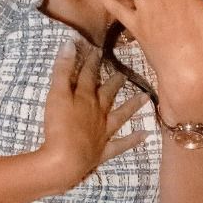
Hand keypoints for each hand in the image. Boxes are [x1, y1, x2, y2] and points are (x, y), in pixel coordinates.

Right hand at [39, 41, 147, 192]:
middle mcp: (98, 112)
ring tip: (145, 97)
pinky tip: (145, 135)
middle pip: (107, 93)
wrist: (66, 159)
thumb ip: (62, 70)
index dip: (91, 62)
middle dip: (114, 82)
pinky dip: (133, 140)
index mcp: (85, 98)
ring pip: (121, 115)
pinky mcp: (103, 150)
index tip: (97, 50)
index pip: (88, 75)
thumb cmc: (58, 126)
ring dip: (132, 106)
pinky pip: (121, 144)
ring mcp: (103, 132)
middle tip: (124, 73)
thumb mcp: (56, 95)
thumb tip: (69, 43)